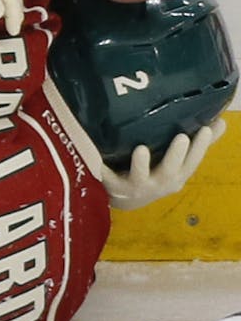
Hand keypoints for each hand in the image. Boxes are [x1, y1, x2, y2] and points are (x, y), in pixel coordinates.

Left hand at [100, 119, 225, 209]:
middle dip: (177, 156)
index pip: (192, 162)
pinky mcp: (114, 188)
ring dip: (141, 164)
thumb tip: (221, 121)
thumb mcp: (178, 163)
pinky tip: (98, 158)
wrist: (126, 199)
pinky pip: (107, 178)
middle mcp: (159, 184)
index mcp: (176, 176)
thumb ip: (197, 144)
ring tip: (141, 149)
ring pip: (140, 177)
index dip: (200, 148)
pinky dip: (103, 169)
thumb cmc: (156, 173)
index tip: (207, 128)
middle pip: (170, 171)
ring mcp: (137, 187)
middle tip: (182, 137)